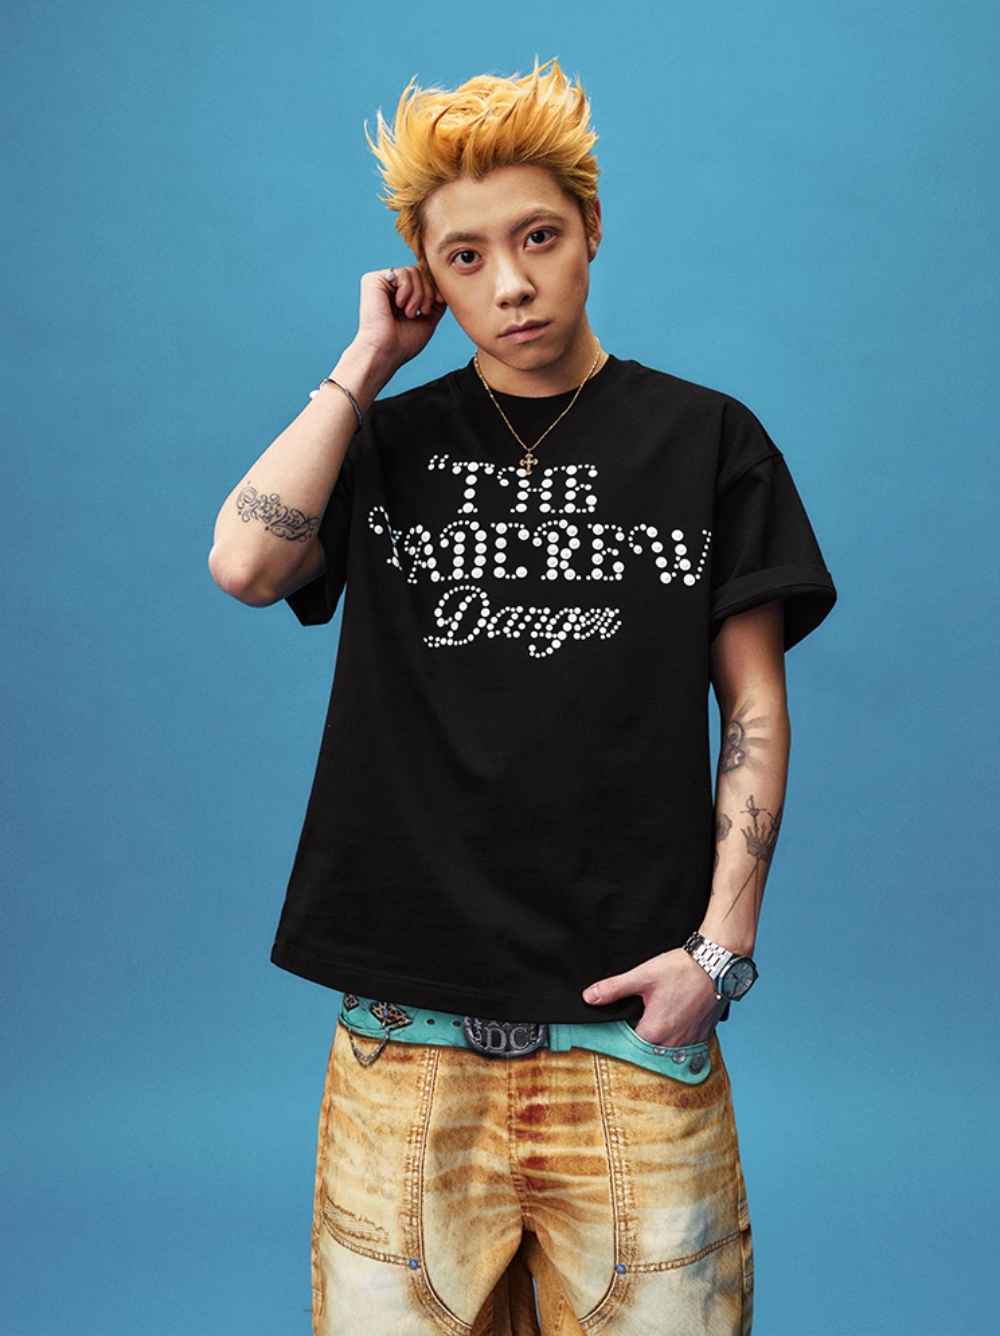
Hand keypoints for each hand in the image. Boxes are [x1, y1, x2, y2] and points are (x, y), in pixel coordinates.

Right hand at [353, 265, 446, 375]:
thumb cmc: (403, 343)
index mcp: (400, 295)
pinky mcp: (373, 280)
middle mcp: (389, 287)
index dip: (434, 287)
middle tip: (422, 311)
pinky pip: (402, 273)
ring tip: (410, 313)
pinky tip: (400, 305)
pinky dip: (407, 290)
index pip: (423, 278)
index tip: (439, 301)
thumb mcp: (427, 320)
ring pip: (413, 271)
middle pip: (420, 271)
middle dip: (428, 291)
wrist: (386, 351)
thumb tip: (442, 285)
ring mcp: (381, 282)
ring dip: (419, 294)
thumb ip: (434, 302)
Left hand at [582, 948, 726, 1045]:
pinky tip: (673, 1021)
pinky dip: (675, 1038)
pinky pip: (684, 1046)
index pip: (628, 1046)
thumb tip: (590, 997)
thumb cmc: (682, 969)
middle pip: (647, 1051)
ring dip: (658, 1041)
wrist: (717, 964)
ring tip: (655, 1021)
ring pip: (666, 1050)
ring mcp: (690, 1041)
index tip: (615, 1029)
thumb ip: (614, 989)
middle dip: (639, 1041)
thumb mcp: (643, 976)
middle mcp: (673, 1043)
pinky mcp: (702, 1035)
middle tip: (635, 1022)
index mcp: (654, 1031)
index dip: (619, 1037)